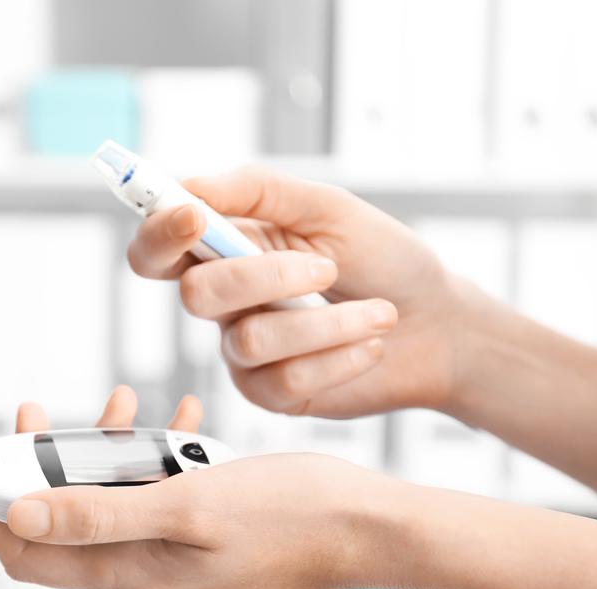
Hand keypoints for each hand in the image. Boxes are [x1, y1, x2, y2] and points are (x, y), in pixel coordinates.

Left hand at [0, 386, 401, 588]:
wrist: (367, 527)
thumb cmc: (292, 513)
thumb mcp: (188, 503)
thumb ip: (98, 512)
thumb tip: (16, 514)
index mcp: (137, 578)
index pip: (29, 551)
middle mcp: (147, 581)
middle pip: (64, 524)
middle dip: (46, 465)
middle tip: (35, 415)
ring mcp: (174, 565)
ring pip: (109, 505)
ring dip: (104, 454)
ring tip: (121, 406)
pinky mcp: (199, 545)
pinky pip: (153, 500)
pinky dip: (151, 459)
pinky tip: (173, 421)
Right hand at [128, 166, 463, 416]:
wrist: (438, 325)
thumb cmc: (385, 261)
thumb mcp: (330, 208)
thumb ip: (257, 190)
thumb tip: (190, 186)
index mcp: (228, 248)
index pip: (157, 248)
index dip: (158, 233)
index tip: (194, 217)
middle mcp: (227, 302)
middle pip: (195, 296)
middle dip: (265, 277)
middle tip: (327, 268)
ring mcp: (244, 352)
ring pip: (250, 341)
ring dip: (326, 323)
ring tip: (379, 313)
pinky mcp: (271, 393)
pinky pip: (284, 380)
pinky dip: (340, 357)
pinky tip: (369, 345)